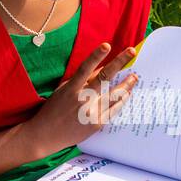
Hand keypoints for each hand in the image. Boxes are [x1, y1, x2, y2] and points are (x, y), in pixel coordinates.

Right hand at [23, 41, 138, 157]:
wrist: (46, 135)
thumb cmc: (54, 109)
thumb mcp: (63, 90)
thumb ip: (81, 80)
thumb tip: (101, 68)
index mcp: (71, 88)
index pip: (85, 68)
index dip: (96, 56)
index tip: (107, 45)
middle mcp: (82, 99)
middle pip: (104, 77)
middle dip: (119, 62)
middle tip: (131, 52)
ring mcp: (91, 112)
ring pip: (114, 95)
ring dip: (126, 84)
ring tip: (134, 77)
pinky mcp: (96, 124)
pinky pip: (113, 110)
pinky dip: (121, 100)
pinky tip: (127, 94)